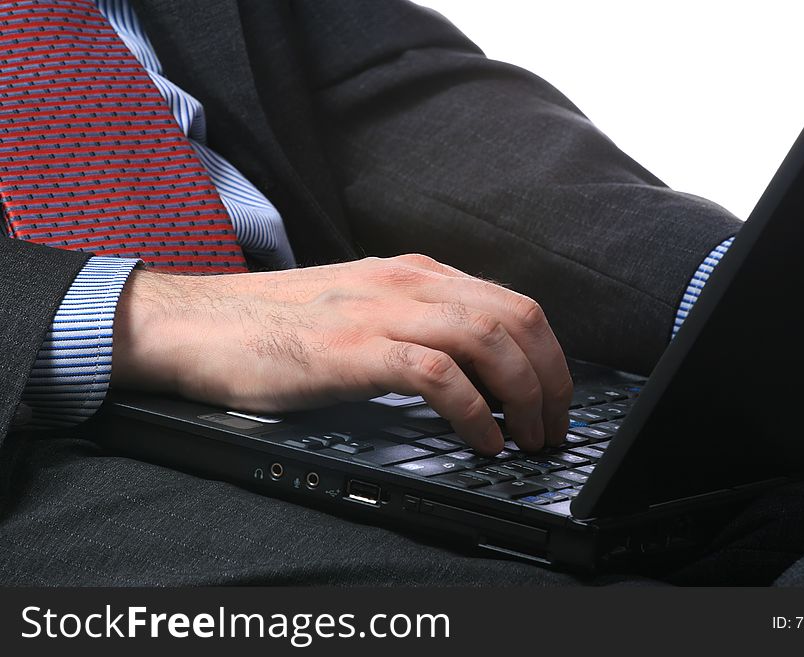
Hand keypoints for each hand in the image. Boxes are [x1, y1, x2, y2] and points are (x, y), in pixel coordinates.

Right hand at [112, 254, 572, 453]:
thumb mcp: (363, 311)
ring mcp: (381, 311)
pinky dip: (474, 413)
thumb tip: (471, 367)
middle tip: (552, 426)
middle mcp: (408, 282)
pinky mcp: (354, 349)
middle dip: (551, 379)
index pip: (511, 304)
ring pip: (489, 341)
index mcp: (415, 273)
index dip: (548, 356)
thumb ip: (415, 324)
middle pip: (515, 319)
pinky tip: (480, 441)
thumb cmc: (276, 326)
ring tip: (525, 438)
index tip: (554, 398)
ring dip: (524, 397)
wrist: (199, 324)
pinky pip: (438, 376)